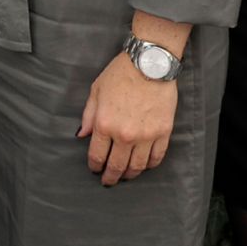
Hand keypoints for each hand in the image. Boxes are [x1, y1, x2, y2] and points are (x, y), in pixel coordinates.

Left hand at [77, 53, 177, 186]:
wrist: (149, 64)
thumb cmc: (119, 75)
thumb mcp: (96, 91)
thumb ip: (89, 116)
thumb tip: (83, 135)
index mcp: (105, 124)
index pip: (98, 155)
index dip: (95, 166)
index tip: (95, 170)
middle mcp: (125, 135)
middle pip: (117, 166)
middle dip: (111, 177)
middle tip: (108, 181)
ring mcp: (146, 136)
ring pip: (138, 166)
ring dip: (130, 174)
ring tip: (126, 175)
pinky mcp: (163, 133)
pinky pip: (157, 157)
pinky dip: (150, 165)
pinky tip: (145, 165)